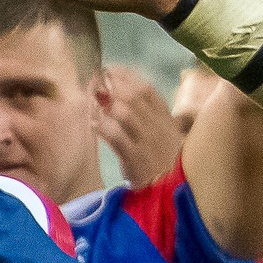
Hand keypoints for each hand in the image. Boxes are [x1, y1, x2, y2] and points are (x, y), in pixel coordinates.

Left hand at [96, 64, 184, 187]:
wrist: (169, 192)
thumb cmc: (162, 161)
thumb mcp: (164, 136)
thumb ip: (146, 116)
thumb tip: (114, 95)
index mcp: (167, 120)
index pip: (148, 89)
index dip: (127, 75)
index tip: (110, 70)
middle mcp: (159, 128)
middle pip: (134, 96)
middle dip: (112, 85)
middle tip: (96, 83)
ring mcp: (148, 142)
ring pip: (124, 112)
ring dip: (105, 106)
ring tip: (94, 107)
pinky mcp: (136, 158)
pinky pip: (115, 135)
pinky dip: (101, 126)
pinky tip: (94, 125)